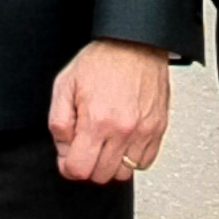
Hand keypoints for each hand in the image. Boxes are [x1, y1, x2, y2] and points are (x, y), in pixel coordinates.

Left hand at [47, 38, 171, 183]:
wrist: (135, 43)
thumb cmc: (102, 61)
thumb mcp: (65, 86)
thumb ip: (59, 123)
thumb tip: (64, 151)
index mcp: (97, 120)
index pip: (79, 169)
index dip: (68, 166)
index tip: (68, 158)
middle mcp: (123, 129)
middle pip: (101, 176)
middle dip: (88, 165)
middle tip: (86, 146)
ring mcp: (144, 131)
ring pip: (124, 173)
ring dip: (111, 164)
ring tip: (105, 143)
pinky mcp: (158, 129)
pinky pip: (144, 162)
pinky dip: (132, 159)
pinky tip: (123, 142)